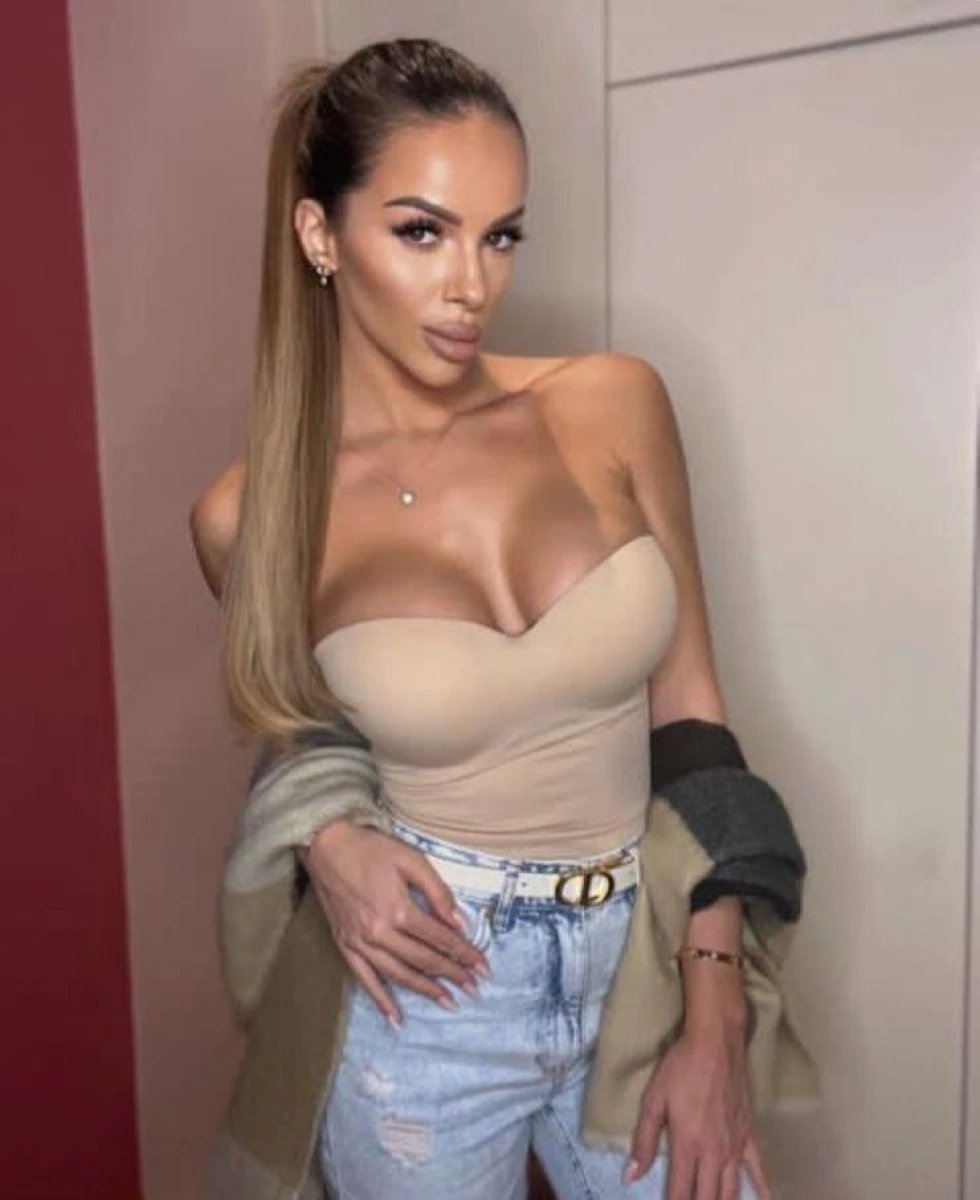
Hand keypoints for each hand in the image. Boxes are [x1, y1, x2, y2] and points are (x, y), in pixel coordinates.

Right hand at [299, 818, 490, 1025]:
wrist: (327, 846)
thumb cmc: (371, 849)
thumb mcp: (411, 860)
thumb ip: (437, 892)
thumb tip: (459, 923)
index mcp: (398, 910)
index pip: (439, 938)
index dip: (463, 953)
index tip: (482, 966)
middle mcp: (379, 932)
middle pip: (422, 959)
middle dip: (451, 974)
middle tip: (473, 987)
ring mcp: (360, 942)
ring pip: (398, 974)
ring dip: (424, 990)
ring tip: (447, 1002)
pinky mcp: (344, 945)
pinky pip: (365, 979)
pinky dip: (381, 1000)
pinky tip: (395, 1017)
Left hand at [624, 1022, 772, 1199]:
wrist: (715, 1043)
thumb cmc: (680, 1068)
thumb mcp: (653, 1100)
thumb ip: (643, 1141)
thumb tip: (631, 1176)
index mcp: (686, 1145)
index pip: (679, 1191)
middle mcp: (713, 1153)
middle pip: (707, 1197)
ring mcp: (735, 1146)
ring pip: (731, 1191)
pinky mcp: (749, 1135)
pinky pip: (758, 1169)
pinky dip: (762, 1189)